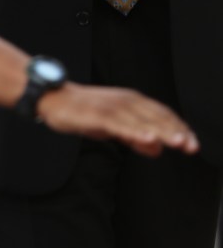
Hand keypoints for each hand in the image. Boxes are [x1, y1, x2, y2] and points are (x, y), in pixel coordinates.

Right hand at [36, 82, 199, 156]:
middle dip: (176, 131)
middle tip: (192, 145)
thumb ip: (135, 136)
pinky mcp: (99, 114)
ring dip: (162, 131)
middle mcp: (125, 101)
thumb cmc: (83, 111)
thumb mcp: (113, 127)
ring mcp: (112, 107)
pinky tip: (148, 138)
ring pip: (143, 120)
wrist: (55, 99)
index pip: (162, 114)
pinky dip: (136, 131)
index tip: (192, 142)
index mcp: (131, 101)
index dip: (178, 128)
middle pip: (156, 117)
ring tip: (178, 142)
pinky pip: (121, 124)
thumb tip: (156, 148)